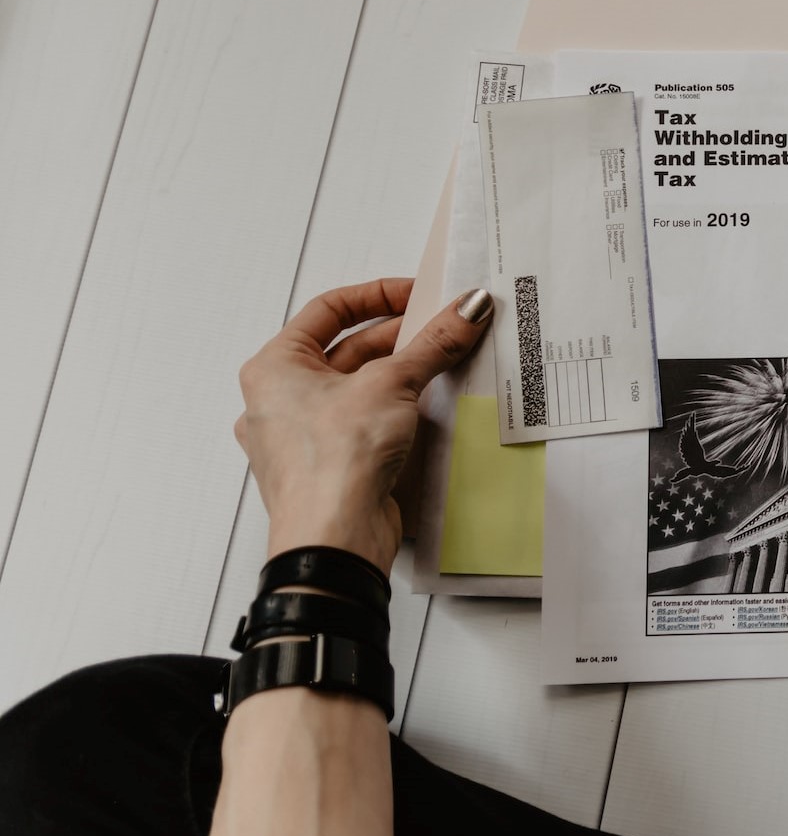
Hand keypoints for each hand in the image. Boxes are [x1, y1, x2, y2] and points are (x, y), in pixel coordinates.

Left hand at [235, 278, 492, 573]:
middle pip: (348, 350)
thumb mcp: (391, 384)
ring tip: (442, 363)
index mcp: (273, 367)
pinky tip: (426, 408)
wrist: (333, 539)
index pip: (329, 310)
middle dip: (399, 338)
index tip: (419, 295)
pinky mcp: (331, 467)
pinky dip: (396, 410)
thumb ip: (433, 343)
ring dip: (401, 375)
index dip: (378, 295)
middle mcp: (280, 400)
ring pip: (358, 389)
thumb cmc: (330, 465)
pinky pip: (365, 424)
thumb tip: (465, 310)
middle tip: (444, 329)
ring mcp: (303, 436)